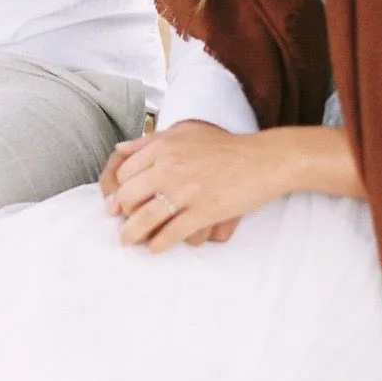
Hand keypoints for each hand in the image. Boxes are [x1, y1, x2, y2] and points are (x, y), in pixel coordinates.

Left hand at [101, 121, 362, 252]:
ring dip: (131, 234)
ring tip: (128, 240)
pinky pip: (170, 234)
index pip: (123, 174)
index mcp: (163, 147)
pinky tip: (156, 247)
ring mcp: (185, 191)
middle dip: (120, 214)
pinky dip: (158, 244)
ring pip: (144, 220)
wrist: (264, 160)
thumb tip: (119, 150)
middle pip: (127, 198)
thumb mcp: (185, 132)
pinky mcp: (203, 212)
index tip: (117, 202)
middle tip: (121, 222)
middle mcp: (169, 167)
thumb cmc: (224, 146)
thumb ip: (150, 141)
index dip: (118, 190)